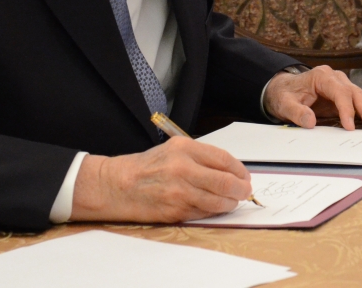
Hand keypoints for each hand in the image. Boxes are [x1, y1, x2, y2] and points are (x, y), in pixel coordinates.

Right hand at [70, 137, 251, 222]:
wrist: (117, 185)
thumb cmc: (147, 166)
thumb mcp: (174, 149)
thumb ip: (201, 157)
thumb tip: (230, 171)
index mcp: (185, 148)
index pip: (224, 160)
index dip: (239, 170)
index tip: (244, 176)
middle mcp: (183, 169)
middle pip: (225, 182)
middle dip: (240, 189)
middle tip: (245, 191)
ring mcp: (179, 192)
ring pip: (217, 201)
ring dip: (230, 203)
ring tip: (232, 201)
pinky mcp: (174, 211)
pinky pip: (203, 213)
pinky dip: (213, 211)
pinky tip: (215, 208)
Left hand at [263, 65, 361, 130]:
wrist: (284, 89)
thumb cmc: (285, 95)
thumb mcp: (285, 104)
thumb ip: (296, 112)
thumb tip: (309, 121)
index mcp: (322, 76)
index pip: (339, 92)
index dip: (346, 109)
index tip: (349, 127)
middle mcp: (336, 78)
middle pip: (356, 93)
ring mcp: (343, 85)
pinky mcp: (346, 95)